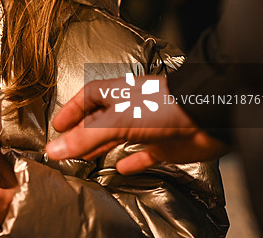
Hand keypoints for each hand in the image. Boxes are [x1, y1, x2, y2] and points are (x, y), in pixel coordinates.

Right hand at [47, 76, 230, 173]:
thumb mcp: (117, 121)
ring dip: (101, 147)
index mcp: (116, 94)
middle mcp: (130, 107)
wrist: (207, 117)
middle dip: (82, 132)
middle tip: (66, 146)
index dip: (71, 111)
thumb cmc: (163, 106)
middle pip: (99, 120)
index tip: (58, 125)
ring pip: (117, 136)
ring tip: (85, 158)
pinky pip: (143, 154)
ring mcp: (146, 125)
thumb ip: (86, 137)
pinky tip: (122, 169)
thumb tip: (55, 149)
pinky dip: (131, 161)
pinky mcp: (163, 144)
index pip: (86, 98)